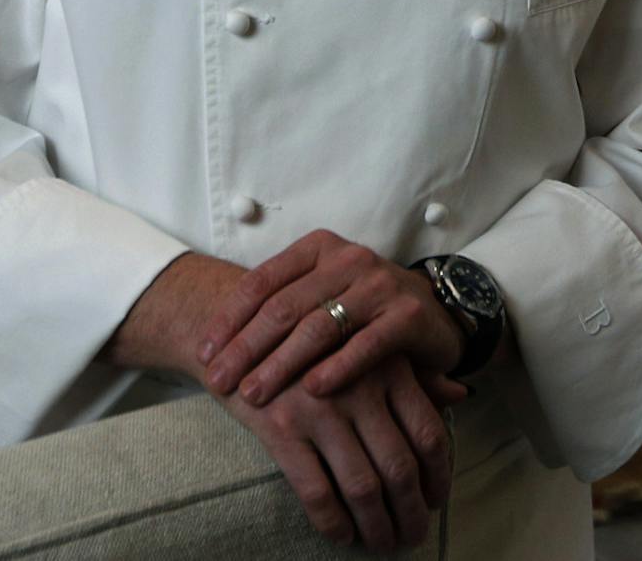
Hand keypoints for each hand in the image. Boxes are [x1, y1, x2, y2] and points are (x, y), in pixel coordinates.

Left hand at [197, 229, 462, 405]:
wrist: (436, 311)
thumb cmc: (363, 307)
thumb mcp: (321, 294)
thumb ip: (280, 307)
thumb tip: (214, 346)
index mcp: (318, 248)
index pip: (262, 281)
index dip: (229, 318)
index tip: (205, 354)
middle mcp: (347, 258)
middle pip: (284, 306)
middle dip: (246, 348)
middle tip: (219, 381)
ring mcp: (379, 285)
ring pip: (319, 326)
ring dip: (281, 364)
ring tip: (254, 394)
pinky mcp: (408, 315)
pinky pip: (366, 344)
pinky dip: (337, 368)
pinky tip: (313, 391)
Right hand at [216, 350, 463, 550]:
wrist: (237, 321)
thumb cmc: (310, 340)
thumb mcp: (365, 346)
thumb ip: (414, 375)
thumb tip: (461, 393)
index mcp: (386, 366)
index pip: (428, 432)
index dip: (438, 476)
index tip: (435, 502)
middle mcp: (358, 386)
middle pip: (399, 467)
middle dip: (410, 513)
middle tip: (412, 536)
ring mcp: (319, 408)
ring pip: (362, 486)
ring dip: (376, 526)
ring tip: (381, 543)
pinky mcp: (280, 427)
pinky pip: (316, 492)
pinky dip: (333, 522)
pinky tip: (340, 534)